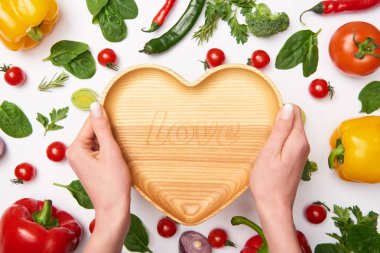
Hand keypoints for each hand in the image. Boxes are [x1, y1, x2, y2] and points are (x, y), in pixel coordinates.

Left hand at [66, 102, 130, 252]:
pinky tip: (115, 160)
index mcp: (75, 148)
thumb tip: (95, 106)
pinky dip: (108, 151)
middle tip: (118, 148)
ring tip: (117, 156)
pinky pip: (98, 150)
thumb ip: (102, 127)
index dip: (106, 121)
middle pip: (93, 132)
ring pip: (97, 141)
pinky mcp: (88, 166)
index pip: (90, 123)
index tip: (118, 120)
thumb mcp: (110, 151)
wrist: (114, 209)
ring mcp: (80, 161)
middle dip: (108, 135)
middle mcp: (74, 153)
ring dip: (109, 143)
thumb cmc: (113, 184)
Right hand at [250, 104, 308, 252]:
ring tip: (264, 141)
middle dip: (279, 120)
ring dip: (278, 131)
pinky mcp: (296, 160)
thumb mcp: (270, 152)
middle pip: (294, 121)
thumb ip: (280, 129)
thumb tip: (288, 107)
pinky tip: (268, 150)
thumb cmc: (268, 182)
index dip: (280, 111)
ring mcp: (301, 154)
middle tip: (263, 131)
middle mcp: (304, 146)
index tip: (267, 119)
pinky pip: (289, 142)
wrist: (274, 206)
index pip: (295, 112)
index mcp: (298, 141)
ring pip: (291, 132)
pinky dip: (279, 141)